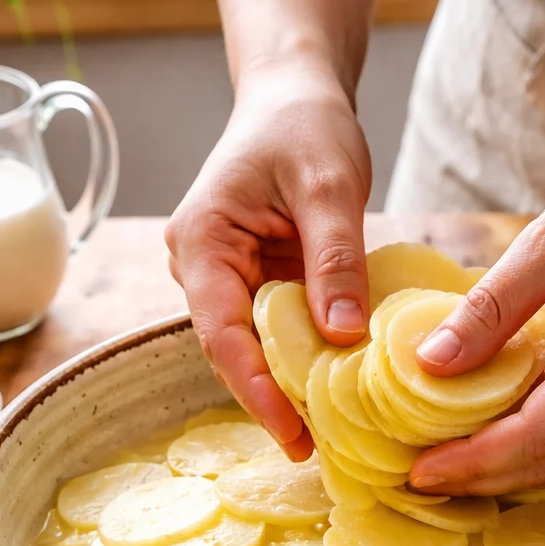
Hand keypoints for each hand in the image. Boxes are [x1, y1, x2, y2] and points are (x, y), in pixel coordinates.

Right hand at [165, 58, 372, 458]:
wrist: (294, 94)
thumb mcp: (331, 185)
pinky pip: (272, 331)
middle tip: (319, 451)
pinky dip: (301, 358)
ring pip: (251, 347)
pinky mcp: (251, 282)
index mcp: (202, 243)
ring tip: (332, 433)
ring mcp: (222, 278)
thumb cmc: (306, 125)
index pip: (221, 335)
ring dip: (288, 385)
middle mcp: (199, 267)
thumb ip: (335, 259)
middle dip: (271, 401)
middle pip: (230, 352)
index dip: (256, 392)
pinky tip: (335, 389)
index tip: (294, 436)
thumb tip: (344, 336)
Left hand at [407, 128, 544, 494]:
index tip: (419, 470)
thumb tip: (430, 363)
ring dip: (501, 470)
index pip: (541, 430)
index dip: (477, 460)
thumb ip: (492, 305)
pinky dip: (526, 446)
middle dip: (481, 478)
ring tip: (439, 465)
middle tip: (415, 478)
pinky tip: (482, 437)